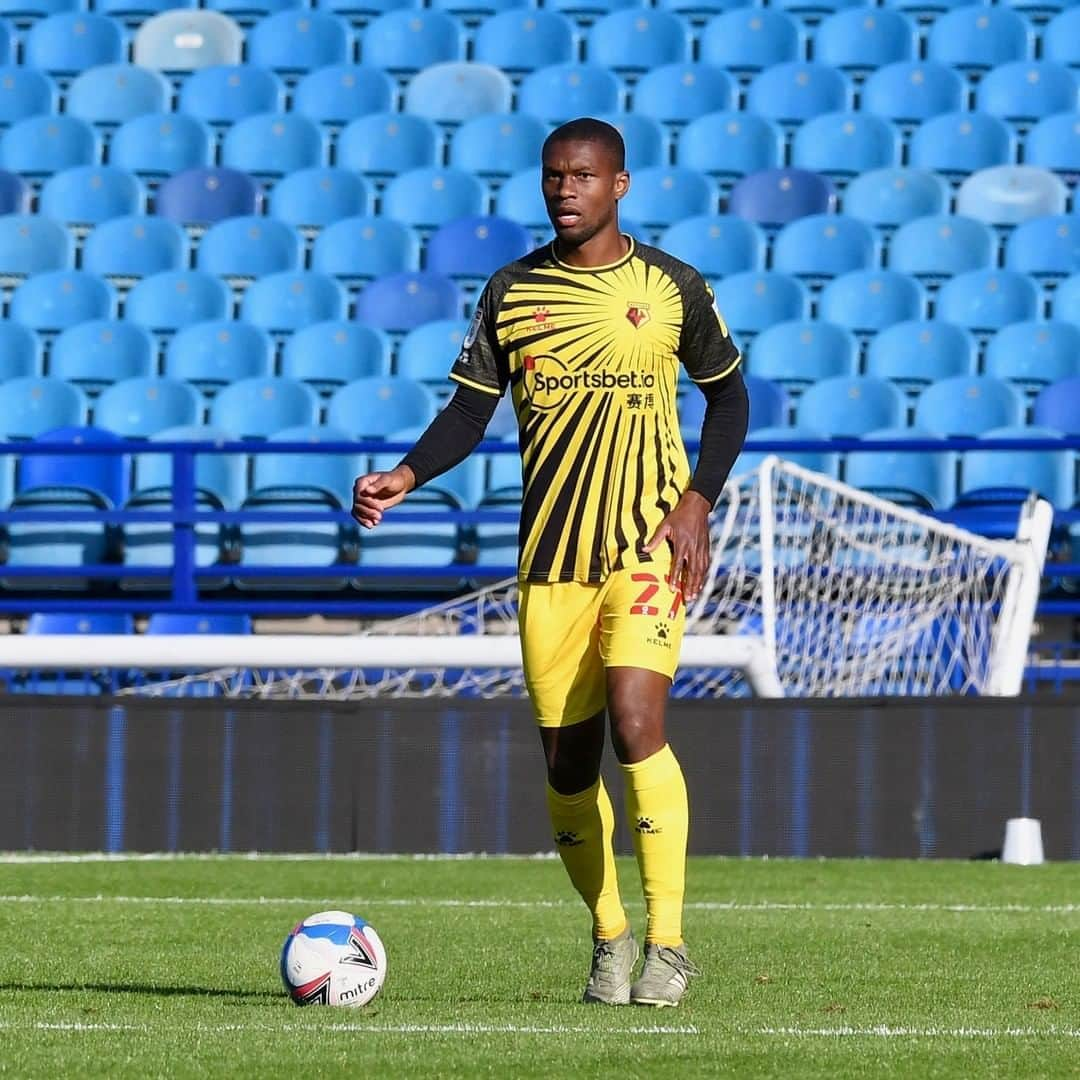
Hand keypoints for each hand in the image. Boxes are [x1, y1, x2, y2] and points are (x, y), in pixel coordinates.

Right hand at [351, 465, 414, 528]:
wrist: (400, 486)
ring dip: (365, 518)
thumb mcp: (388, 480)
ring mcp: (363, 500)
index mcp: (362, 482)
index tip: (381, 508)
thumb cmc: (394, 479)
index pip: (358, 495)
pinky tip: (374, 524)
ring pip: (357, 511)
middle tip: (380, 517)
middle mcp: (360, 491)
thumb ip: (378, 485)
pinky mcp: (367, 507)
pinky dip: (365, 521)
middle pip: (357, 504)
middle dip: (367, 512)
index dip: (367, 503)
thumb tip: (367, 491)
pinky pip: (361, 515)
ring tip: (376, 523)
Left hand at [642, 489, 711, 603]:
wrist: (697, 507)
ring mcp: (701, 549)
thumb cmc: (679, 516)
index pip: (678, 564)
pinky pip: (705, 565)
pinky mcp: (706, 548)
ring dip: (697, 584)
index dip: (675, 577)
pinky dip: (703, 576)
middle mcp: (693, 548)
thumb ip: (655, 539)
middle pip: (692, 571)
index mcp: (682, 543)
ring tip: (693, 596)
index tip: (672, 589)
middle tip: (687, 599)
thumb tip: (644, 549)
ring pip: (700, 570)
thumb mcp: (665, 525)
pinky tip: (700, 584)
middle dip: (689, 586)